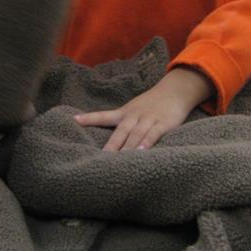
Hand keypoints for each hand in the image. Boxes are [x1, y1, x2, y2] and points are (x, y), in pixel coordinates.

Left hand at [74, 67, 212, 150]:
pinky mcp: (164, 123)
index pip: (104, 115)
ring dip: (128, 147)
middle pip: (121, 131)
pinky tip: (142, 152)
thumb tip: (109, 141)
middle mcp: (135, 115)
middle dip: (111, 145)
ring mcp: (149, 118)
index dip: (90, 118)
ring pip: (136, 134)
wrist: (175, 90)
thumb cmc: (152, 104)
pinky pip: (155, 133)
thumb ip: (122, 123)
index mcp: (125, 112)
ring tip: (120, 160)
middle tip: (101, 159)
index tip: (75, 120)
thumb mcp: (134, 109)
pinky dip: (148, 143)